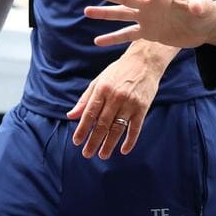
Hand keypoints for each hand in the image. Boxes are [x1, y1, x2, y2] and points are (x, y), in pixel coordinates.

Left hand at [67, 43, 171, 159]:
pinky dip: (130, 141)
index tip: (77, 142)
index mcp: (102, 89)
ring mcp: (130, 103)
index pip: (89, 113)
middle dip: (93, 141)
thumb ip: (85, 99)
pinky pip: (135, 128)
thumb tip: (71, 116)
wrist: (145, 61)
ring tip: (103, 155)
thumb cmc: (119, 71)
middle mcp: (116, 96)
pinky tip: (123, 150)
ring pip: (118, 128)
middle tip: (87, 154)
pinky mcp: (143, 107)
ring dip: (109, 144)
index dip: (82, 129)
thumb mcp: (99, 80)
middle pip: (102, 124)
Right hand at [86, 0, 215, 49]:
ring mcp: (147, 18)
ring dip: (105, 13)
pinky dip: (113, 38)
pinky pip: (127, 35)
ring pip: (122, 15)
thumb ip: (199, 6)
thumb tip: (198, 6)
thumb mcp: (204, 9)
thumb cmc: (205, 12)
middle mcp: (151, 5)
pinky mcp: (148, 32)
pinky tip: (98, 41)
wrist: (203, 26)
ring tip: (86, 11)